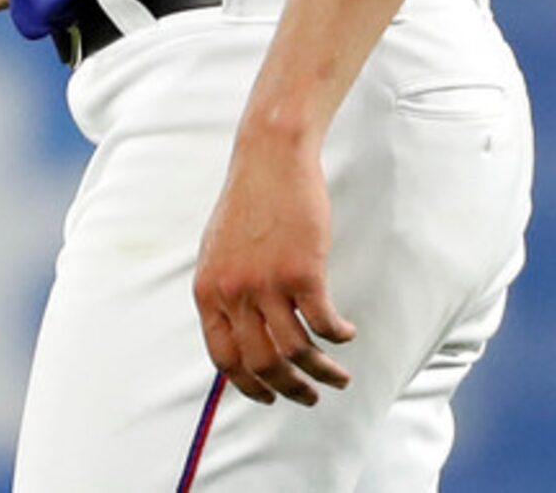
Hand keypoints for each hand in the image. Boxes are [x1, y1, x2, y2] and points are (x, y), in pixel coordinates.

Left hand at [192, 133, 356, 406]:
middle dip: (289, 389)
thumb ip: (223, 292)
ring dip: (321, 372)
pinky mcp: (302, 271)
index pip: (224, 358)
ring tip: (338, 375)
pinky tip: (347, 334)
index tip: (268, 397)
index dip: (247, 386)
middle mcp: (233, 293)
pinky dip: (338, 336)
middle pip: (262, 363)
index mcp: (208, 290)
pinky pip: (323, 323)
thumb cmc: (248, 201)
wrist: (270, 158)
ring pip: (296, 351)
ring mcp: (267, 283)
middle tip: (310, 396)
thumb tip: (238, 333)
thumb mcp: (217, 251)